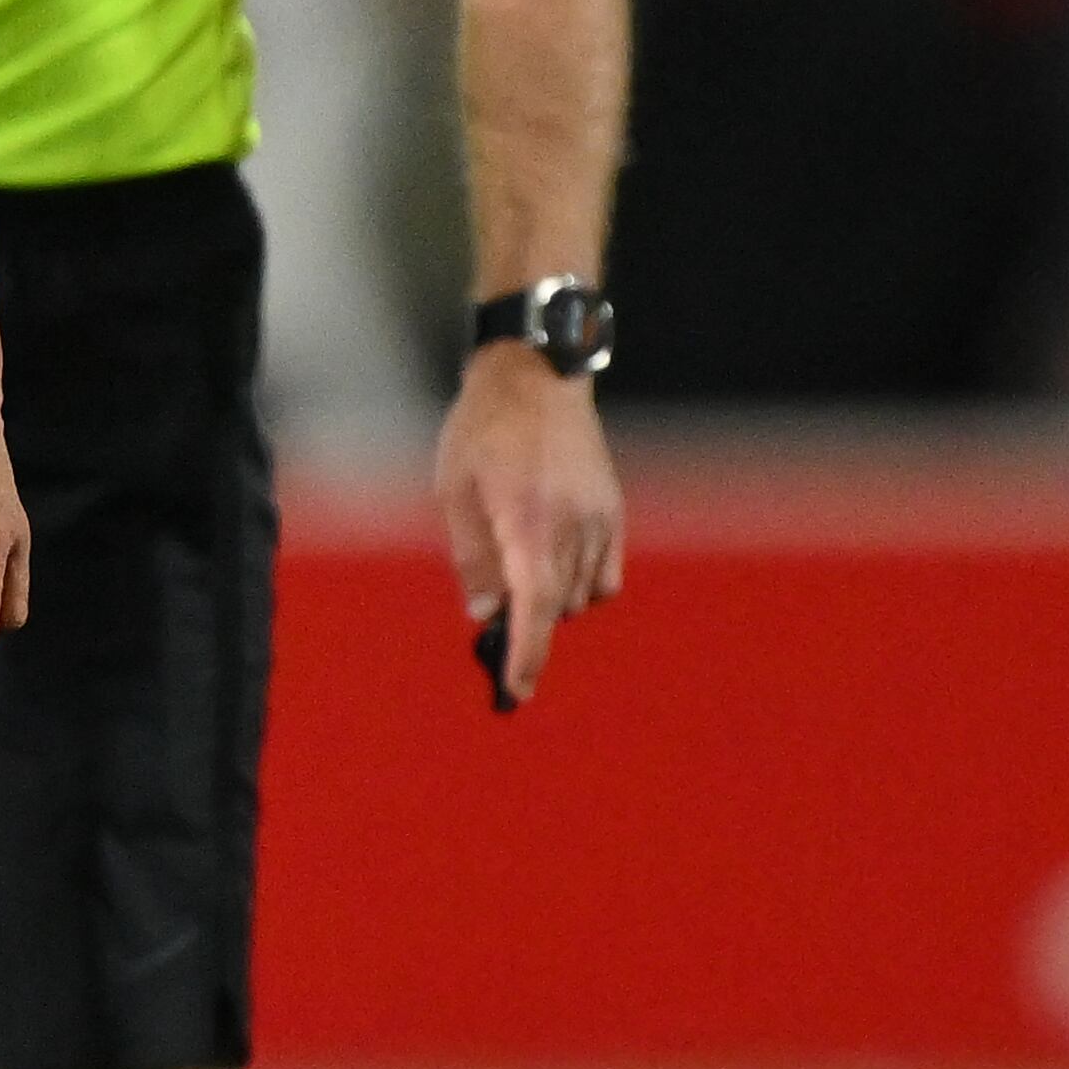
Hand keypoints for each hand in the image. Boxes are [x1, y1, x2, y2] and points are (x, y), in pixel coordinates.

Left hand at [434, 343, 621, 704]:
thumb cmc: (482, 431)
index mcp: (527, 522)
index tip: (517, 691)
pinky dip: (582, 584)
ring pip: (580, 595)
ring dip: (550, 599)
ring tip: (518, 558)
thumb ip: (471, 557)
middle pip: (555, 606)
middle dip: (526, 622)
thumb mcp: (453, 491)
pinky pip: (605, 576)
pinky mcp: (615, 513)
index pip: (534, 607)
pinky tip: (554, 560)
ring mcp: (600, 520)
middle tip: (494, 613)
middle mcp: (571, 527)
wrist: (535, 378)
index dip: (527, 655)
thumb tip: (485, 613)